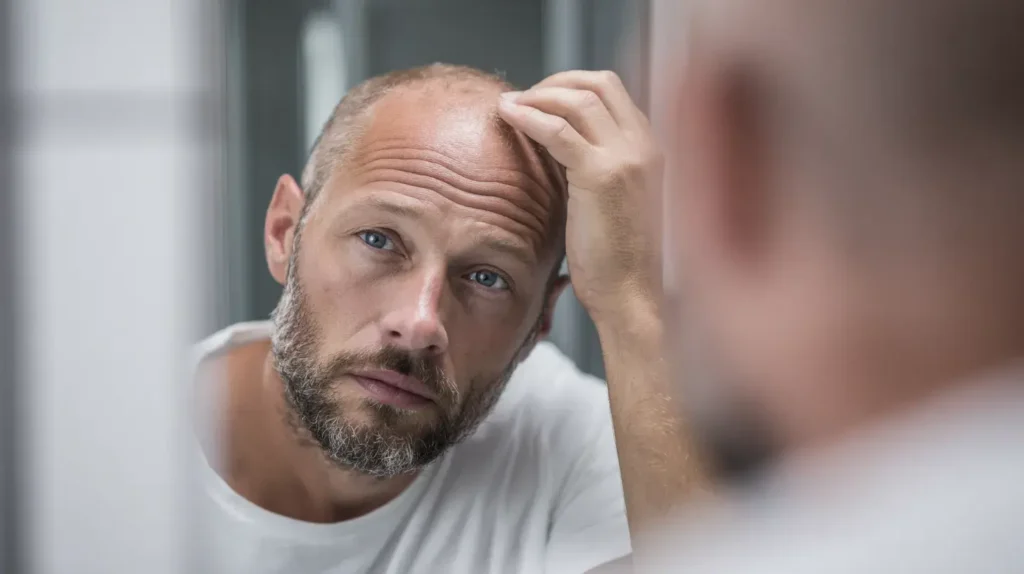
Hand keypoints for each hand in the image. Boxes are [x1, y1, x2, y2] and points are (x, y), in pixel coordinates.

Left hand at [498, 70, 661, 322]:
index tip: (542, 98)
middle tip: (524, 97)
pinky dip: (530, 116)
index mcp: (651, 150)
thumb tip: (557, 147)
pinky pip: (559, 130)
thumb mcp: (613, 202)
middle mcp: (645, 145)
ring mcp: (627, 157)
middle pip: (598, 83)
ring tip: (510, 106)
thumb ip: (595, 168)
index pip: (613, 92)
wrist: (631, 295)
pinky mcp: (602, 175)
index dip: (573, 86)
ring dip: (538, 95)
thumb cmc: (617, 260)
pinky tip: (509, 116)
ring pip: (579, 99)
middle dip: (556, 82)